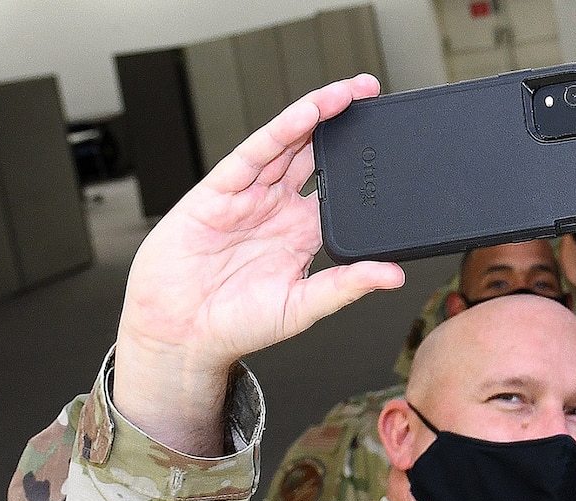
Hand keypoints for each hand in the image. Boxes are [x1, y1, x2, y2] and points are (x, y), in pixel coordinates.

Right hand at [114, 75, 403, 455]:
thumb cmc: (237, 324)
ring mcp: (250, 196)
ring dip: (315, 115)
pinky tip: (306, 113)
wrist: (181, 333)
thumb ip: (347, 286)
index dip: (362, 166)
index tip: (392, 144)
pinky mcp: (219, 191)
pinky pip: (254, 155)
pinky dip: (280, 132)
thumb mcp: (304, 306)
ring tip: (347, 92)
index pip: (339, 190)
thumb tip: (394, 275)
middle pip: (315, 154)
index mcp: (303, 234)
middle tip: (371, 93)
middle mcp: (278, 209)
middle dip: (341, 123)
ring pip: (287, 144)